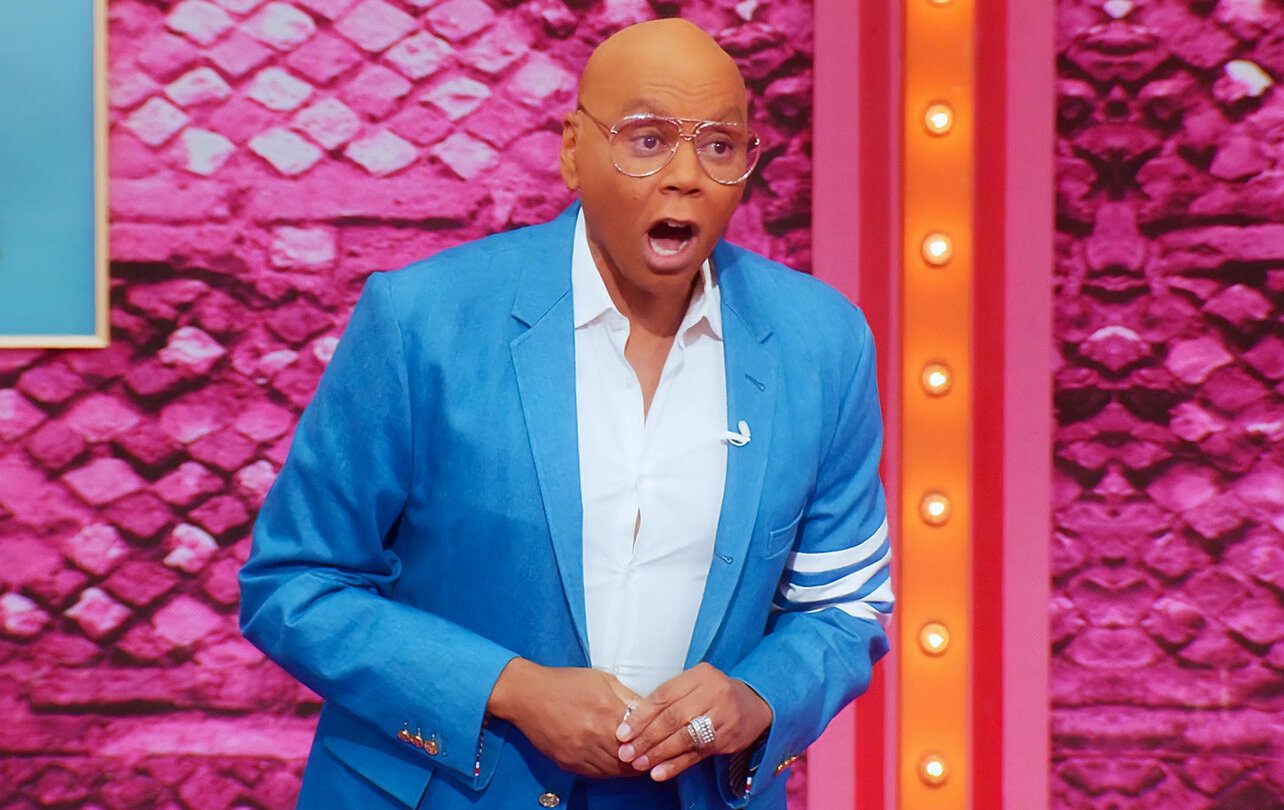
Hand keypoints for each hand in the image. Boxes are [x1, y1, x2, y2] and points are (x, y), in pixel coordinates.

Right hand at [488, 659, 641, 777]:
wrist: (527, 695)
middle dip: (643, 758)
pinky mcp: (569, 762)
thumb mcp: (603, 679)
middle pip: (631, 758)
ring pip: (615, 771)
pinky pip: (596, 775)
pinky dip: (609, 771)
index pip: (642, 736)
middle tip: (651, 755)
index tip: (658, 741)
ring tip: (635, 761)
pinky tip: (613, 763)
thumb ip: (628, 696)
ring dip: (628, 768)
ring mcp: (581, 752)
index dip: (653, 740)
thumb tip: (649, 711)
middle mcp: (595, 735)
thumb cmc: (566, 683)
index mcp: (607, 710)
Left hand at [614, 663, 772, 780]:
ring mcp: (722, 716)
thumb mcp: (694, 685)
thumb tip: (633, 722)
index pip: (664, 695)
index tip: (622, 732)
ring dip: (658, 754)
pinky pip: (697, 754)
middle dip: (646, 737)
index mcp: (700, 675)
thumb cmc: (714, 694)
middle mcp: (713, 693)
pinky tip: (659, 773)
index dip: (641, 715)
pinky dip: (676, 765)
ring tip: (638, 764)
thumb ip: (670, 698)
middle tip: (626, 752)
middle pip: (673, 718)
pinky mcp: (727, 738)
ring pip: (684, 738)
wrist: (755, 704)